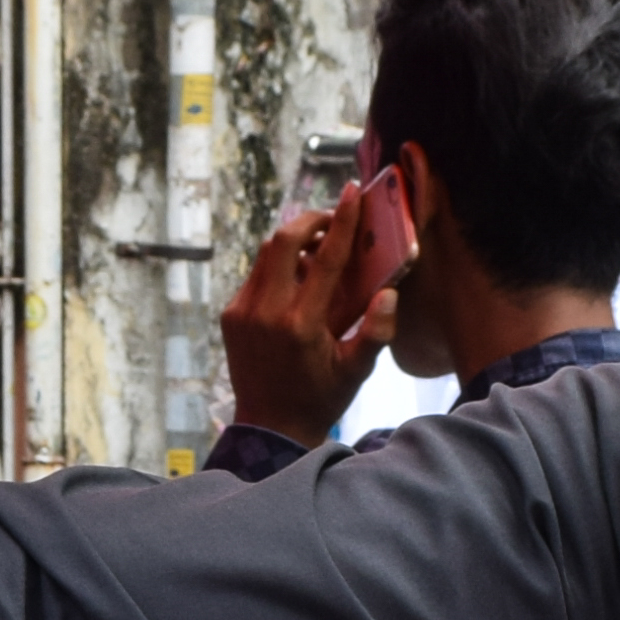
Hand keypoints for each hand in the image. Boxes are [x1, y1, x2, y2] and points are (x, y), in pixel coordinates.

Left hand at [218, 189, 392, 444]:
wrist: (270, 427)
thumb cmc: (321, 398)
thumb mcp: (357, 371)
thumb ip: (377, 331)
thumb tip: (388, 293)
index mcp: (301, 325)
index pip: (323, 259)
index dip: (340, 221)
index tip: (350, 192)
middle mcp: (266, 313)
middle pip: (282, 240)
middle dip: (309, 221)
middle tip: (331, 220)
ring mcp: (242, 312)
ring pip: (265, 253)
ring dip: (292, 242)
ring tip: (317, 250)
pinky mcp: (230, 316)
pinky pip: (255, 275)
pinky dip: (277, 267)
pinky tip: (296, 279)